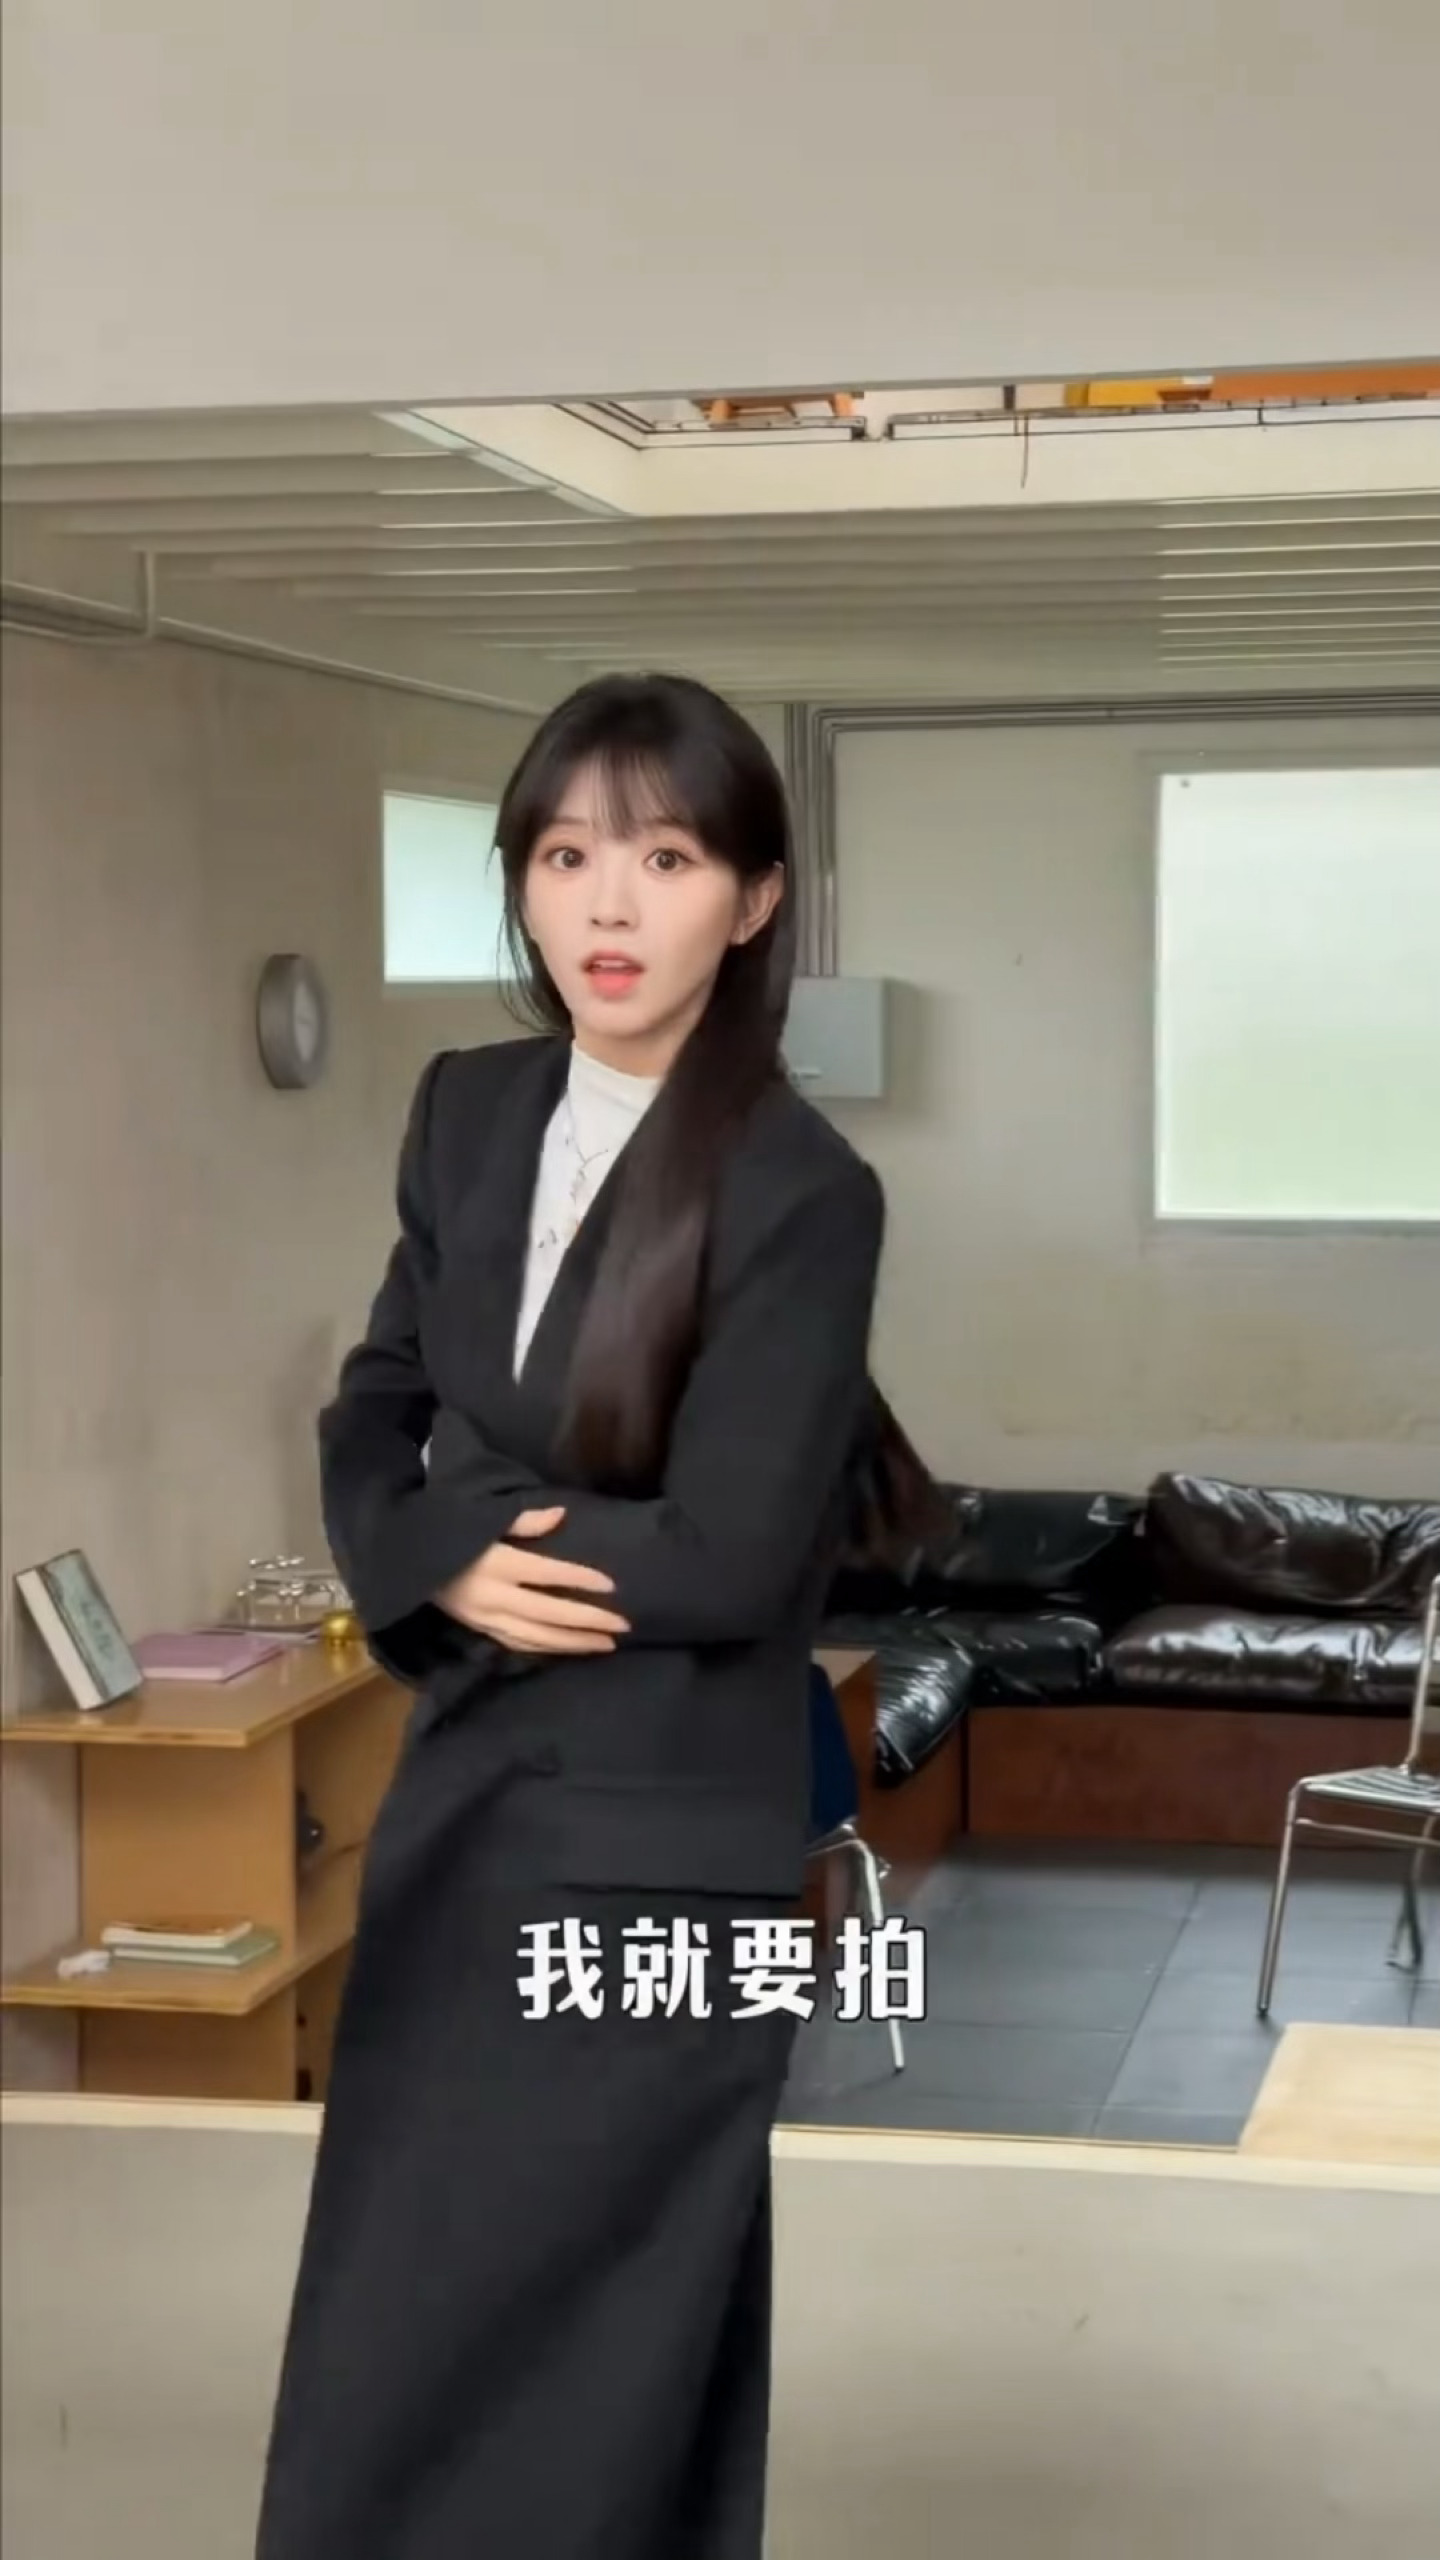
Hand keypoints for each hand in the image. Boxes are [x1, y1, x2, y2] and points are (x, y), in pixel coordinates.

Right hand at [433, 1506, 629, 1654]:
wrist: (404, 1560)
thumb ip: (523, 1520)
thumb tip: (561, 1515)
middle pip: (550, 1613)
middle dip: (588, 1621)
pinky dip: (547, 1648)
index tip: (611, 1585)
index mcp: (497, 1564)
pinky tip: (569, 1650)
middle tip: (623, 1626)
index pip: (548, 1574)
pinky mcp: (480, 1629)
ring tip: (606, 1644)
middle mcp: (495, 1596)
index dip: (580, 1579)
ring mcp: (487, 1618)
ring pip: (538, 1637)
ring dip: (574, 1643)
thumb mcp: (481, 1518)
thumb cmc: (448, 1531)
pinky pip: (520, 1644)